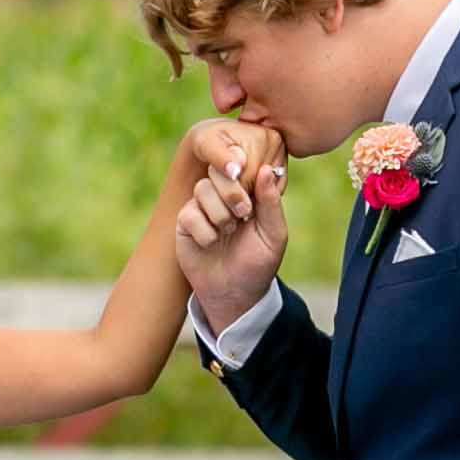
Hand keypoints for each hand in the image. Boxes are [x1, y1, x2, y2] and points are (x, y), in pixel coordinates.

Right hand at [173, 120, 289, 330]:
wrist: (235, 294)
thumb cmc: (258, 264)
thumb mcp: (273, 234)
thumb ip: (271, 202)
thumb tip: (268, 169)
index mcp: (248, 192)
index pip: (242, 165)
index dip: (245, 174)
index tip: (253, 194)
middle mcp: (223, 195)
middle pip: (218, 170)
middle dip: (232, 192)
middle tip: (243, 215)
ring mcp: (202, 207)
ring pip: (203, 189)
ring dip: (219, 215)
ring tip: (228, 233)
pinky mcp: (185, 223)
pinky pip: (190, 214)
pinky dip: (205, 233)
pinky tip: (211, 244)